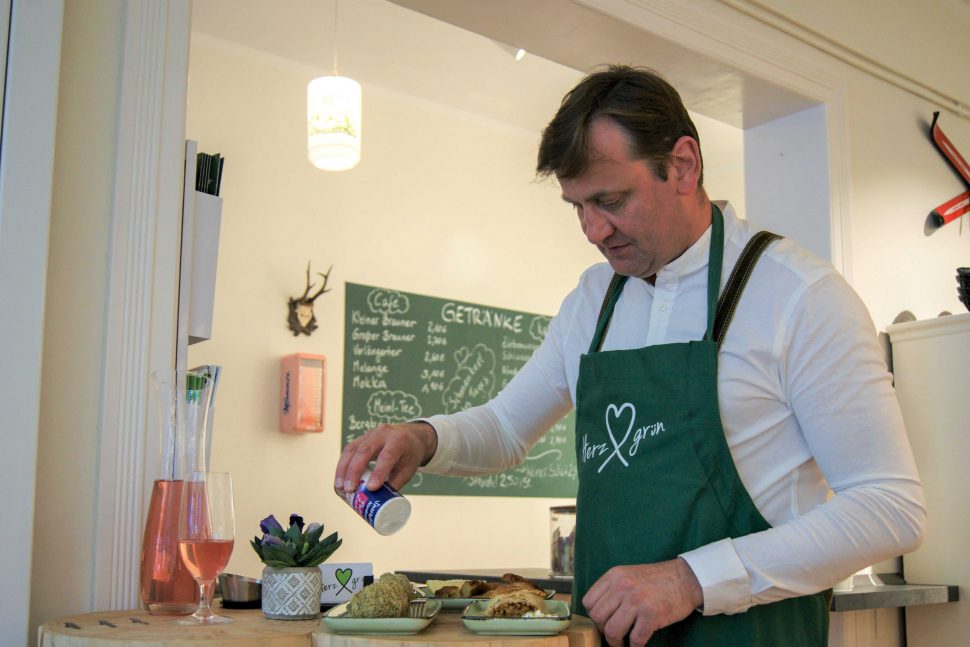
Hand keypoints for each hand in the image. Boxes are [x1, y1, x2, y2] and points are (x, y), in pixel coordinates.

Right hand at [334, 422, 437, 492]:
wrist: (411, 435)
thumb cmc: (409, 456)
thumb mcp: (408, 470)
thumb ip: (394, 484)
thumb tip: (378, 501)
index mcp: (399, 441)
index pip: (387, 456)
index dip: (378, 472)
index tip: (370, 488)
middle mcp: (383, 434)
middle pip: (365, 450)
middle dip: (354, 471)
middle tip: (348, 489)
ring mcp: (371, 433)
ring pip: (352, 449)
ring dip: (343, 468)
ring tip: (339, 486)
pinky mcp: (362, 437)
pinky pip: (349, 450)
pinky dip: (342, 464)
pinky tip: (340, 478)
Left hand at [582, 558, 702, 646]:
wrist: (685, 579)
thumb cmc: (657, 579)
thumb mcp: (628, 575)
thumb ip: (612, 589)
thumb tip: (598, 613)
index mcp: (614, 576)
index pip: (588, 601)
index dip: (593, 616)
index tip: (603, 621)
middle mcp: (622, 587)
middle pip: (597, 617)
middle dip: (603, 630)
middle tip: (614, 633)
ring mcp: (636, 601)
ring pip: (612, 631)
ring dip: (616, 643)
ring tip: (623, 643)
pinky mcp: (651, 616)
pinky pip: (635, 640)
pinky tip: (638, 645)